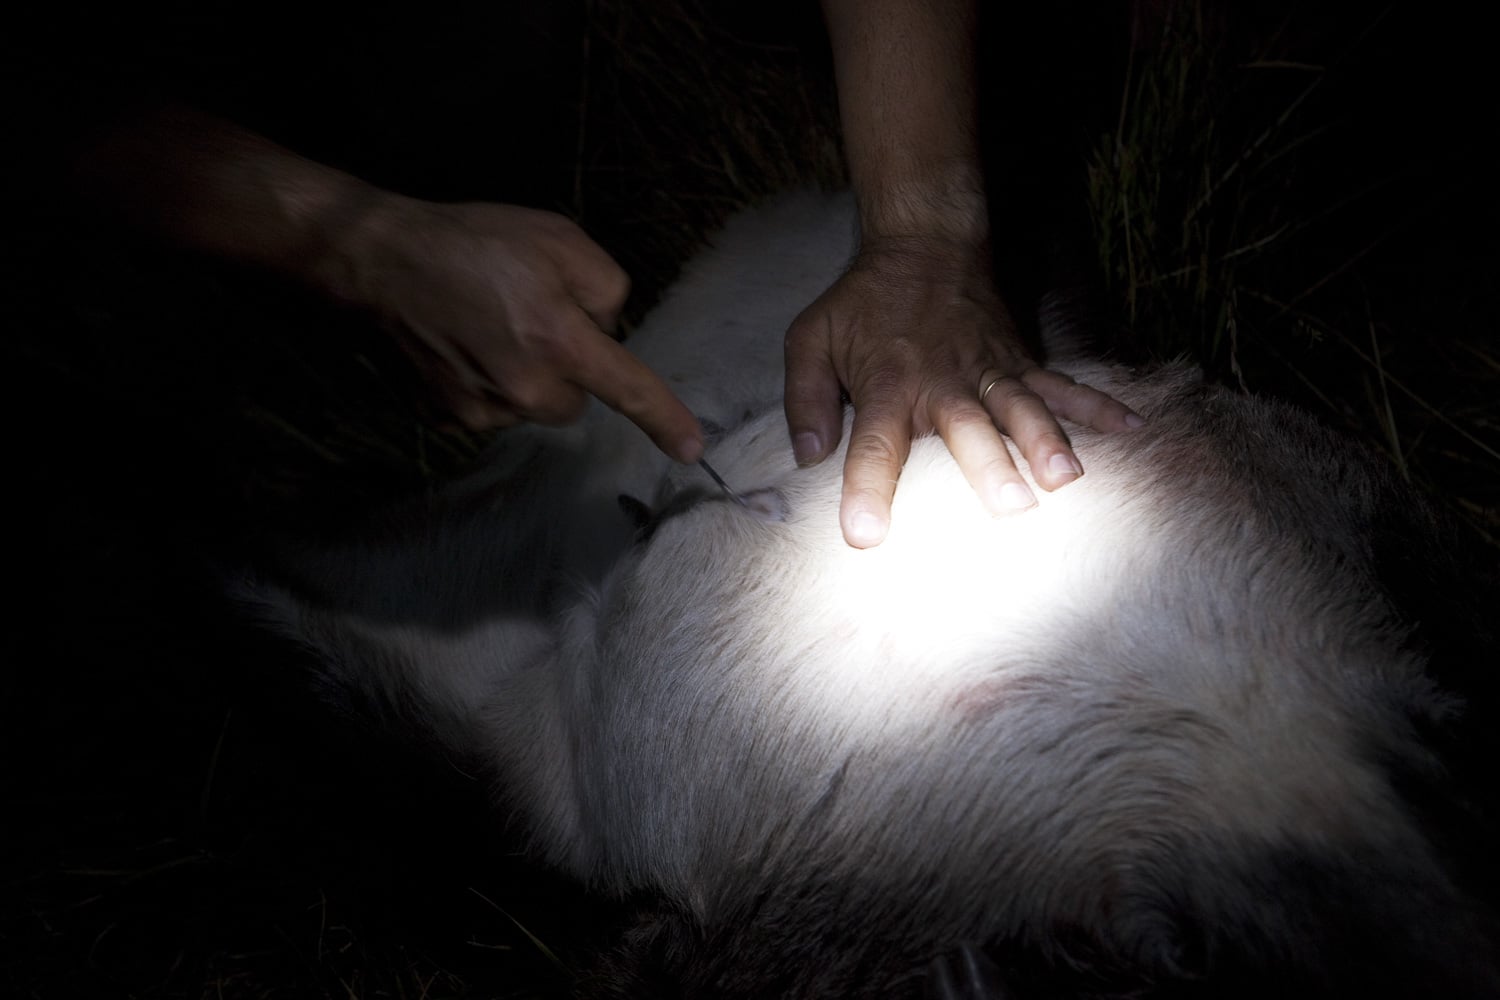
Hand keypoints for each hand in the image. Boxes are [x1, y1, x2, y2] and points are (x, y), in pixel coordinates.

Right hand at [335, 196, 704, 461]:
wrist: (377, 262)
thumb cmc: (474, 242)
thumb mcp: (559, 239)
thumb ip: (606, 288)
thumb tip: (609, 330)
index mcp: (561, 342)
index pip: (628, 390)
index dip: (664, 420)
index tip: (692, 451)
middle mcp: (526, 388)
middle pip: (576, 400)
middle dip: (568, 369)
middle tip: (533, 318)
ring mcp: (484, 409)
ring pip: (533, 407)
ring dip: (527, 378)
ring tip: (491, 326)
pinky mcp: (449, 416)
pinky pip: (492, 409)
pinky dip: (488, 384)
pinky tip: (464, 344)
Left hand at [784, 235, 1140, 547]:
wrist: (922, 244)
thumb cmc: (862, 304)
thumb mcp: (811, 340)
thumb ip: (804, 399)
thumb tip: (808, 458)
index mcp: (886, 386)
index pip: (873, 446)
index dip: (868, 489)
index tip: (865, 535)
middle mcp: (942, 384)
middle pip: (966, 430)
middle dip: (989, 467)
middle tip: (1010, 507)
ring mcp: (988, 371)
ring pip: (1021, 409)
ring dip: (1045, 442)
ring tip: (1067, 478)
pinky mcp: (1019, 361)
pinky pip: (1062, 385)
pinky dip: (1097, 405)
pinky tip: (1131, 428)